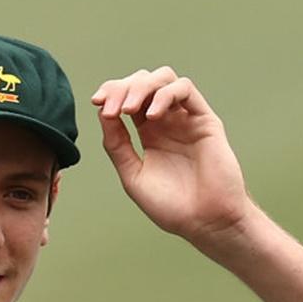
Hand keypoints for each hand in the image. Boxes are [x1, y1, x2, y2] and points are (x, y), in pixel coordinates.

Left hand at [92, 67, 251, 247]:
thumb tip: (102, 113)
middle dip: (122, 88)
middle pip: (143, 82)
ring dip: (141, 86)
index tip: (97, 103)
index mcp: (149, 133)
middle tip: (111, 108)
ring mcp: (186, 118)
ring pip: (164, 78)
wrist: (204, 222)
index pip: (127, 98)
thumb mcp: (132, 175)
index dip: (111, 93)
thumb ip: (117, 145)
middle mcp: (168, 121)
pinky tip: (151, 116)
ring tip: (128, 109)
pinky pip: (185, 90)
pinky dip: (165, 94)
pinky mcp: (205, 120)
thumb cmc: (172, 206)